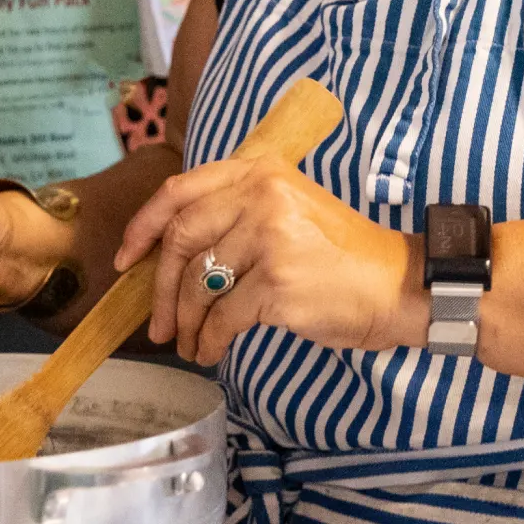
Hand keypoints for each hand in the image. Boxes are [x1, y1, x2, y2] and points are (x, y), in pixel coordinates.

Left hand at [115, 154, 419, 366]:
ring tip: (189, 343)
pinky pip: (222, 318)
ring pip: (198, 284)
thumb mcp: (290, 210)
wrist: (397, 285)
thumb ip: (237, 214)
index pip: (180, 191)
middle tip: (159, 323)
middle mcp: (262, 197)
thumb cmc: (341, 256)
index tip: (126, 260)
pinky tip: (211, 351)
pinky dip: (209, 341)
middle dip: (161, 289)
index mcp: (261, 173)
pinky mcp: (277, 284)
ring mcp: (269, 239)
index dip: (142, 227)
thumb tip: (170, 253)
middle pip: (180, 239)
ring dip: (186, 323)